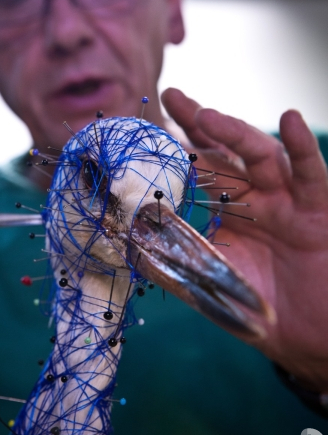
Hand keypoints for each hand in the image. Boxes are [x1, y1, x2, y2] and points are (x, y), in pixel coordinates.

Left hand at [161, 88, 327, 391]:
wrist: (306, 336)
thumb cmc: (258, 306)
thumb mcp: (208, 281)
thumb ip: (172, 263)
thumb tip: (125, 247)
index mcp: (230, 207)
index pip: (201, 168)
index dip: (178, 145)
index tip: (149, 122)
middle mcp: (257, 195)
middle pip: (226, 151)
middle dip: (200, 122)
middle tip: (172, 97)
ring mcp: (287, 197)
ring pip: (261, 155)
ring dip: (235, 133)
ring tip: (206, 117)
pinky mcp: (318, 208)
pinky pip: (311, 173)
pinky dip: (302, 149)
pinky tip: (290, 121)